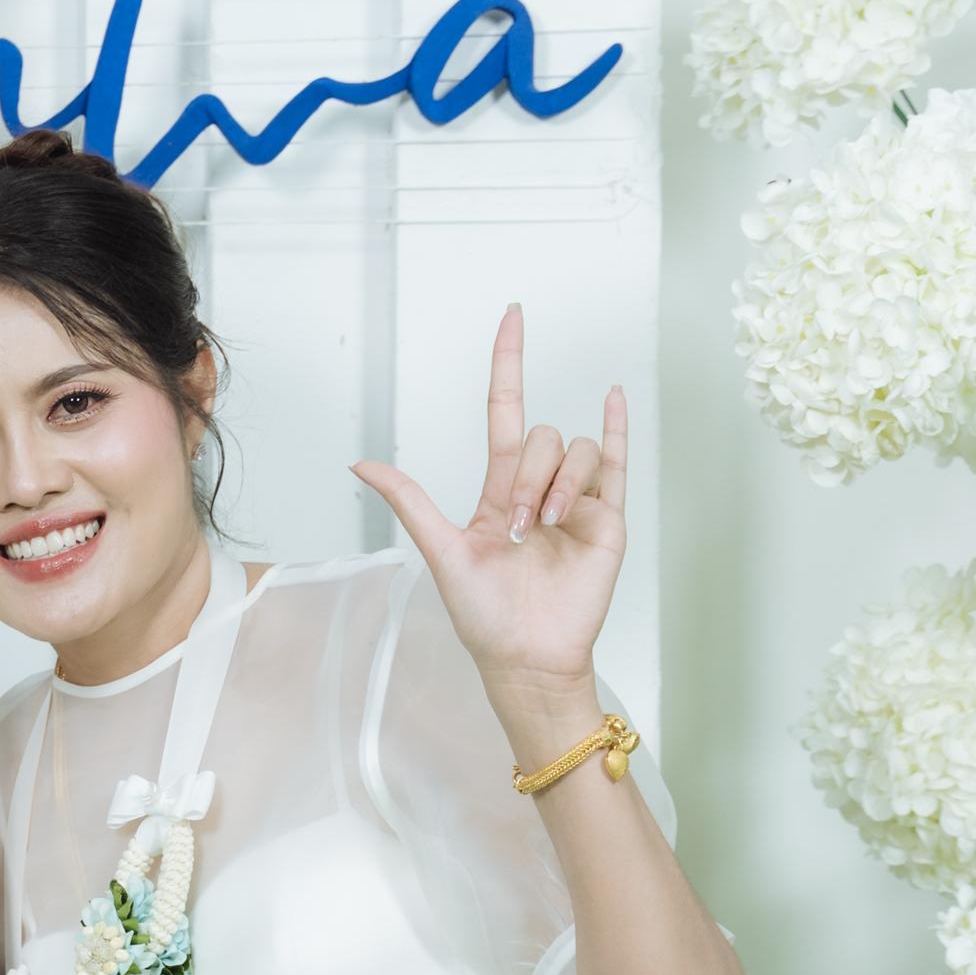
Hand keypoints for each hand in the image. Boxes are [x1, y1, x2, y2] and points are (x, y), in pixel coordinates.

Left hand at [350, 306, 625, 716]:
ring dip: (558, 486)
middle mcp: (541, 489)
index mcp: (500, 491)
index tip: (512, 317)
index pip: (505, 411)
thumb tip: (358, 463)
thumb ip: (408, 500)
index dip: (508, 364)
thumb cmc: (482, 614)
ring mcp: (578, 502)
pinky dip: (616, 428)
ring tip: (546, 530)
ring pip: (574, 451)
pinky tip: (613, 397)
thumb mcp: (440, 551)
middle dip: (528, 478)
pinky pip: (617, 461)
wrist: (526, 657)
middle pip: (541, 439)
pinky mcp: (609, 519)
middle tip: (518, 526)